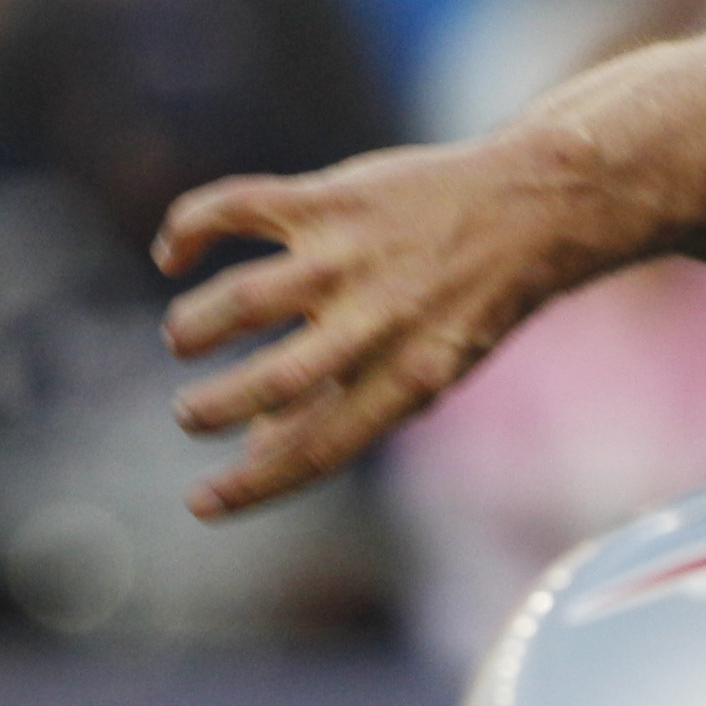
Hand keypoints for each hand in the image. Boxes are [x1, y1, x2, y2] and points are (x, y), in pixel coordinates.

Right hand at [155, 128, 641, 519]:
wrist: (531, 208)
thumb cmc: (468, 302)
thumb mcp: (429, 369)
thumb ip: (345, 407)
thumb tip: (262, 451)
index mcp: (410, 378)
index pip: (320, 449)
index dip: (254, 486)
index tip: (200, 505)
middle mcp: (378, 322)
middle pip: (273, 382)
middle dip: (212, 408)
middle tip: (188, 414)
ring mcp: (350, 257)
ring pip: (243, 301)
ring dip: (196, 327)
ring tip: (184, 340)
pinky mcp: (330, 200)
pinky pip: (236, 209)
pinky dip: (189, 228)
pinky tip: (174, 255)